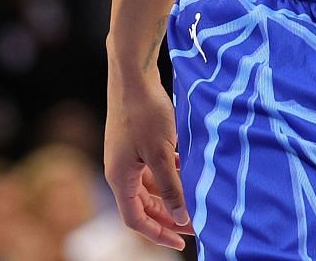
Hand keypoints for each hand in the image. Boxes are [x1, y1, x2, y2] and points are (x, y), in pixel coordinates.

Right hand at [105, 64, 193, 250]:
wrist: (133, 73)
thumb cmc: (144, 112)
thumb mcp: (161, 154)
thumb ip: (171, 188)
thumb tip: (182, 218)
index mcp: (120, 178)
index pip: (135, 220)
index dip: (158, 234)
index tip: (181, 242)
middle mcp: (120, 170)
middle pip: (143, 205)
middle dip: (168, 217)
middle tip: (195, 224)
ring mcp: (127, 155)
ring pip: (150, 186)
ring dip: (171, 195)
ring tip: (195, 200)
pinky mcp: (136, 142)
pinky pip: (153, 167)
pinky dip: (169, 175)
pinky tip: (187, 172)